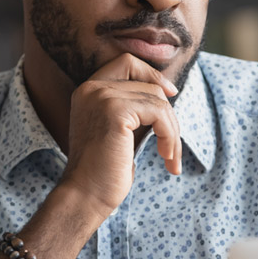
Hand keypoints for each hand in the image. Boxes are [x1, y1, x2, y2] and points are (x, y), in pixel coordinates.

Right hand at [60, 54, 182, 216]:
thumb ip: (134, 107)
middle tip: (171, 141)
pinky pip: (158, 113)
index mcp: (88, 91)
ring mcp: (102, 97)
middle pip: (148, 83)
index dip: (152, 75)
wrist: (86, 196)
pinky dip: (169, 135)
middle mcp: (92, 88)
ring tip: (169, 156)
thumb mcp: (119, 130)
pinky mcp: (115, 111)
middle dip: (167, 112)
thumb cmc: (104, 170)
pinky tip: (166, 157)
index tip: (170, 95)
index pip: (127, 62)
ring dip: (172, 130)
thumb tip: (167, 92)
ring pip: (158, 99)